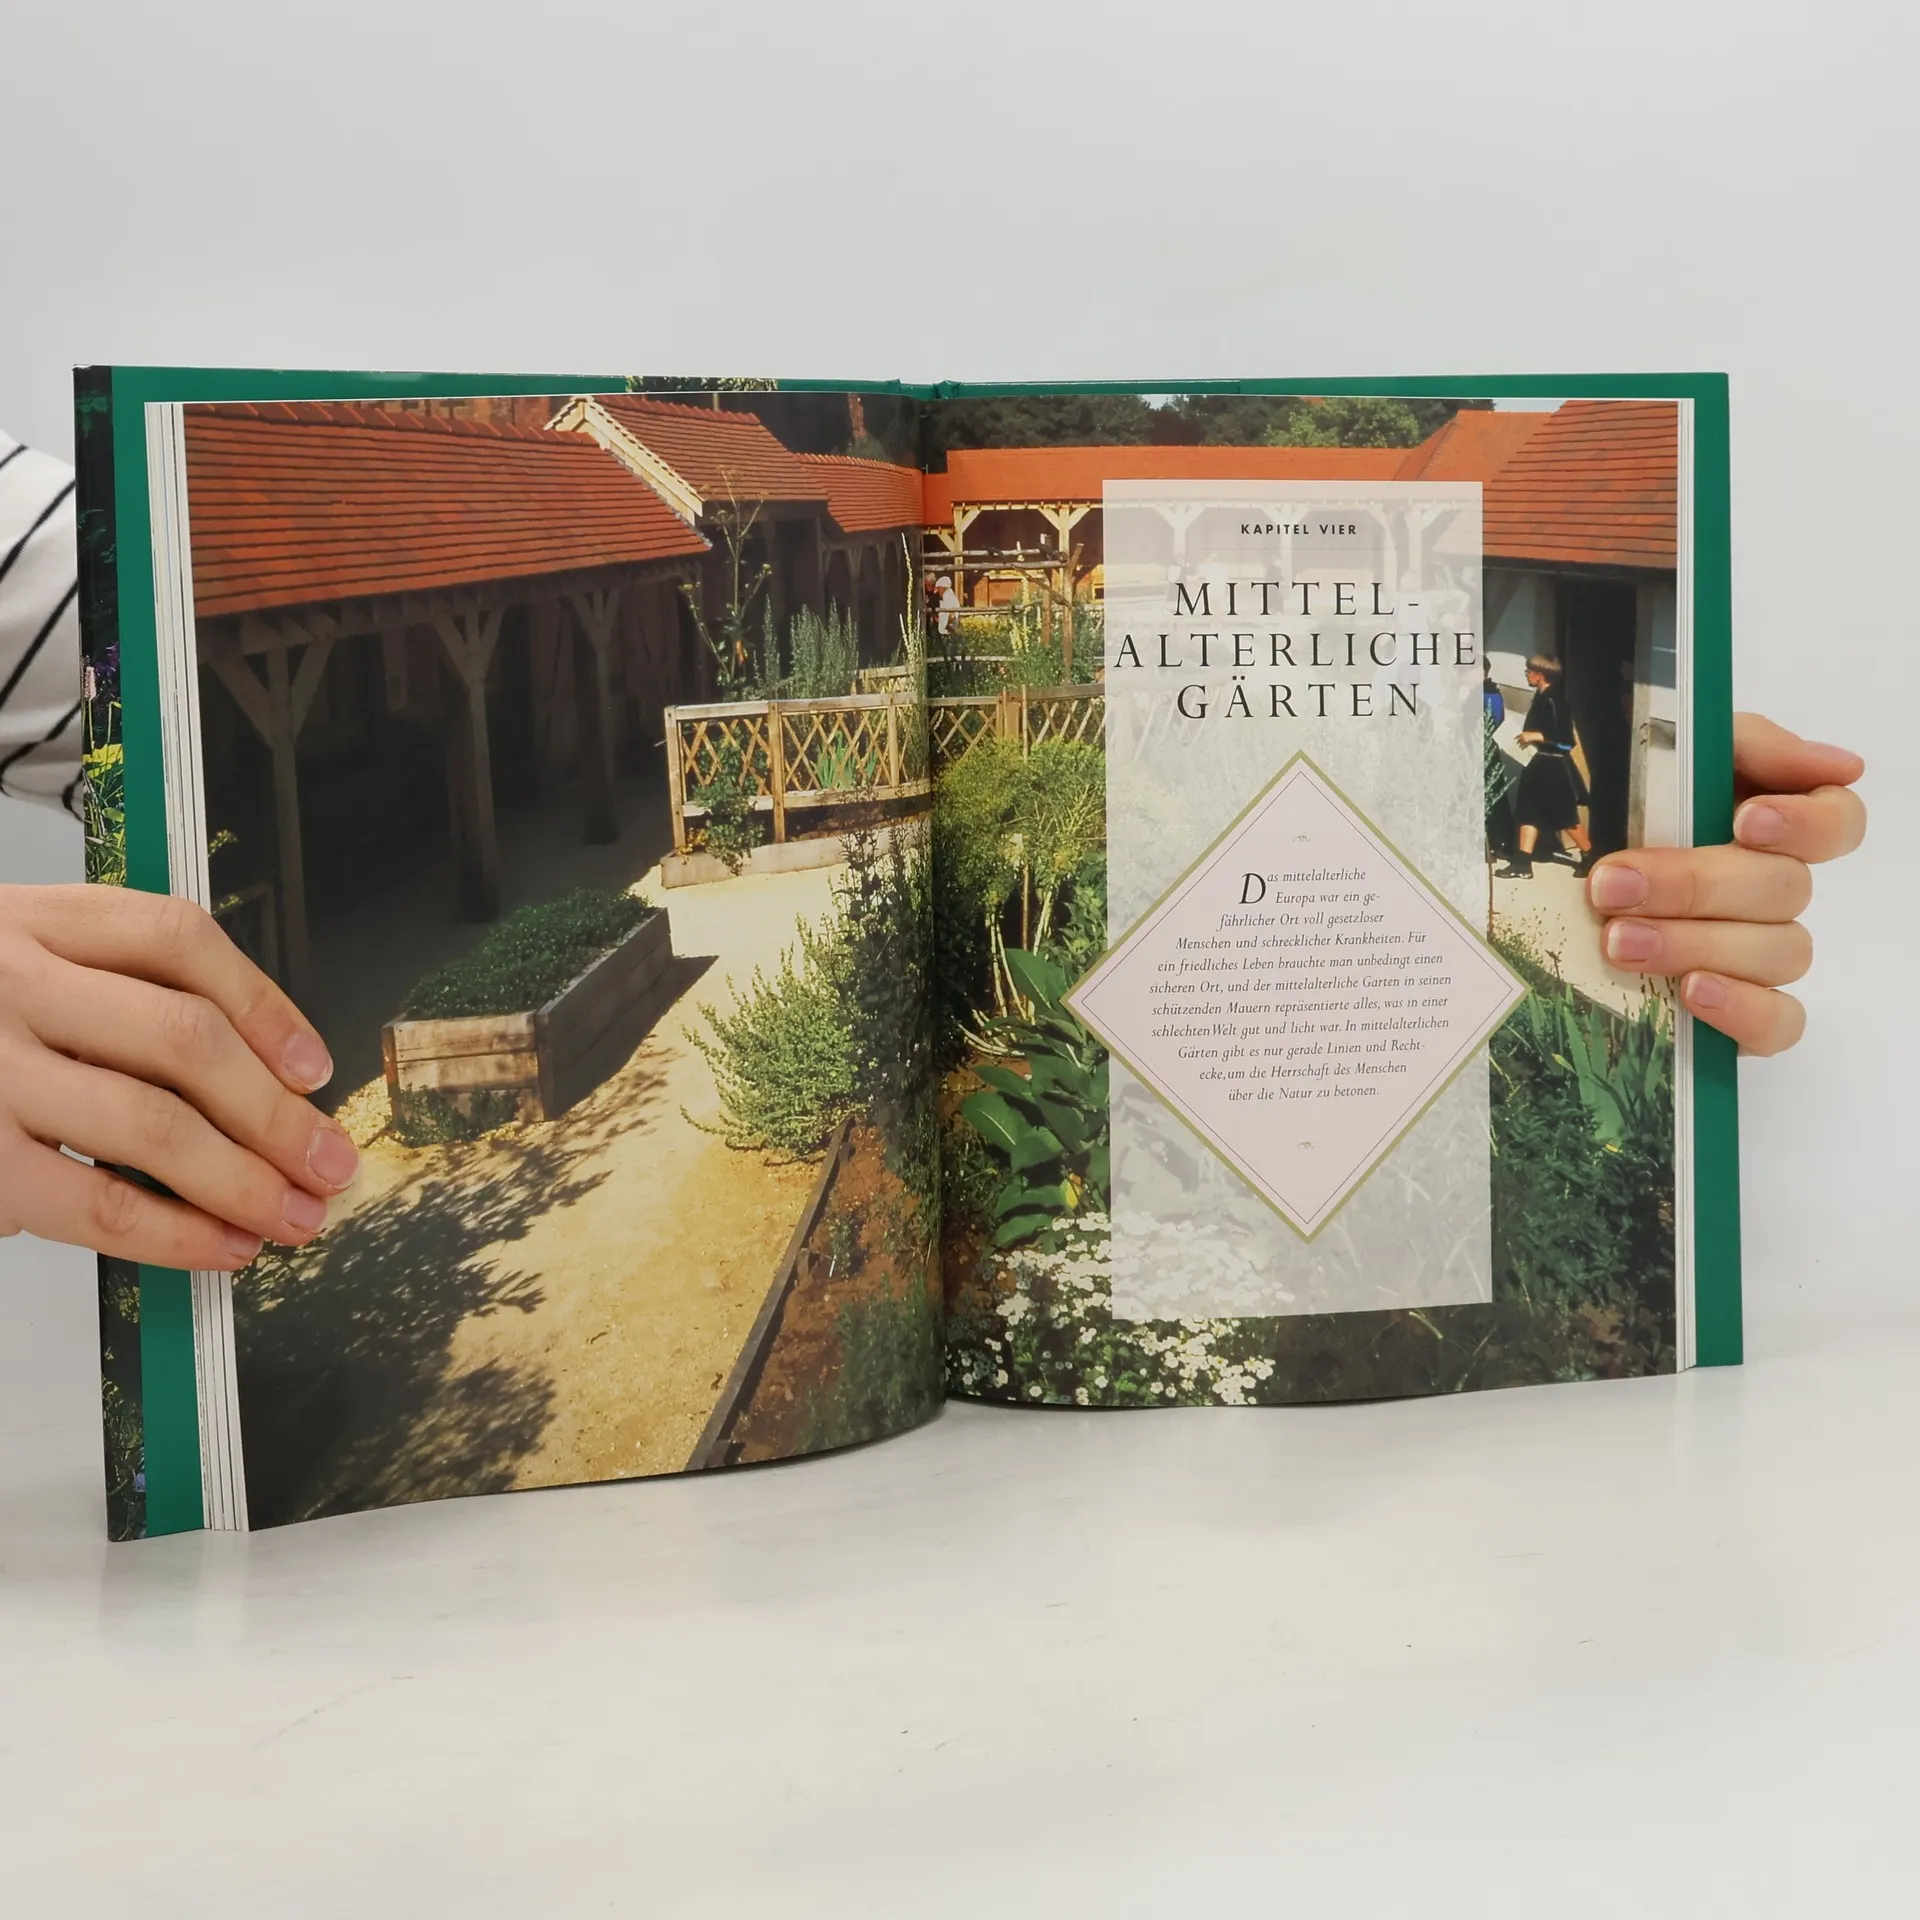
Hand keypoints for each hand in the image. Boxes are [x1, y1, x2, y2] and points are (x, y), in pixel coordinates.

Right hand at [0, 886, 357, 1269]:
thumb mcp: (12, 962)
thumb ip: (111, 991)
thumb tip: (258, 1071)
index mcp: (32, 919)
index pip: (177, 940)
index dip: (264, 1005)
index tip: (313, 1066)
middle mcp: (7, 982)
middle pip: (185, 1038)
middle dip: (276, 1112)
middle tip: (328, 1159)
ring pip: (152, 1122)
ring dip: (244, 1178)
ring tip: (293, 1212)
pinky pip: (95, 1199)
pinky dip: (175, 1232)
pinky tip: (221, 1244)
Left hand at [1585, 715, 1866, 1054]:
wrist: (1532, 893)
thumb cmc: (1605, 818)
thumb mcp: (1657, 756)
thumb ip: (1743, 745)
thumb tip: (1838, 765)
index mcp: (1764, 827)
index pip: (1837, 821)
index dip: (1808, 823)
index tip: (1747, 821)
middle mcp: (1770, 890)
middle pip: (1784, 888)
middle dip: (1695, 884)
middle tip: (1612, 886)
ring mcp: (1759, 955)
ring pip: (1778, 952)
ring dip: (1696, 943)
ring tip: (1618, 941)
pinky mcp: (1740, 1013)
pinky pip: (1778, 1023)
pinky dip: (1742, 1008)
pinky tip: (1690, 992)